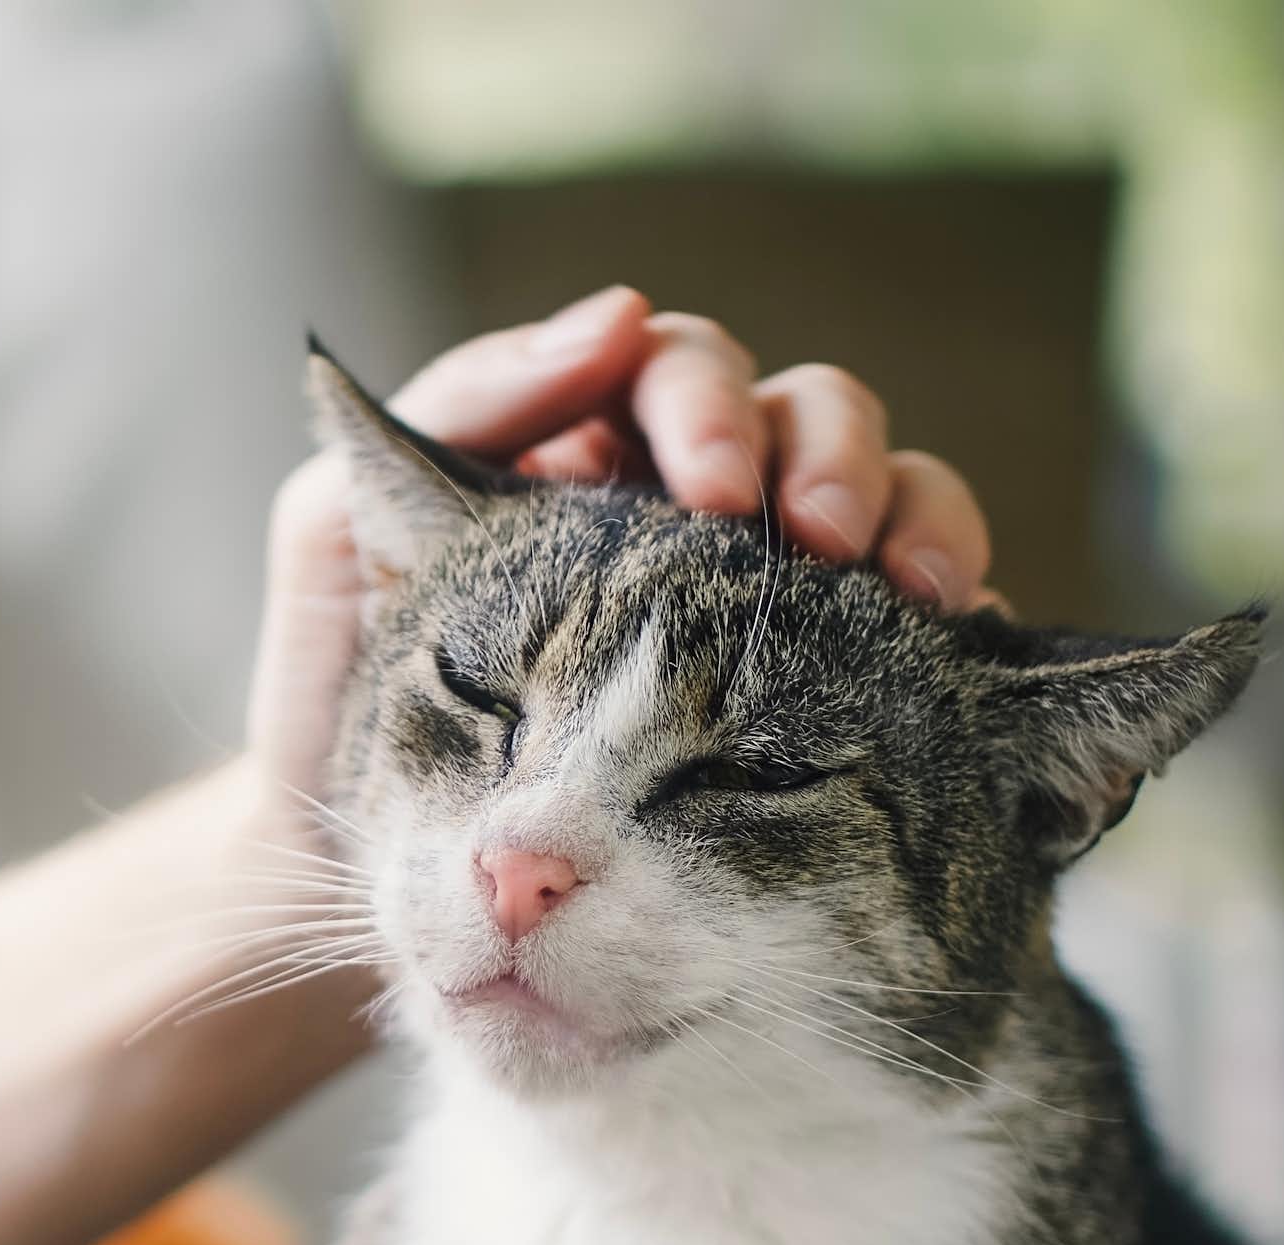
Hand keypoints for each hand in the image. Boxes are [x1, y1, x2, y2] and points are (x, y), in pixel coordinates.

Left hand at [248, 287, 997, 812]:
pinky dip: (948, 617)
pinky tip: (952, 649)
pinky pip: (906, 632)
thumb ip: (444, 415)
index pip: (672, 370)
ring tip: (913, 591)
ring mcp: (749, 604)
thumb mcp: (333, 546)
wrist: (343, 885)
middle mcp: (676, 516)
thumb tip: (608, 321)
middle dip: (827, 455)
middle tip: (818, 537)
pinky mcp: (805, 696)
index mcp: (577, 463)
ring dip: (911, 517)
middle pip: (800, 417)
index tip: (709, 484)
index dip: (704, 399)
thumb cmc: (331, 707)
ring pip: (880, 499)